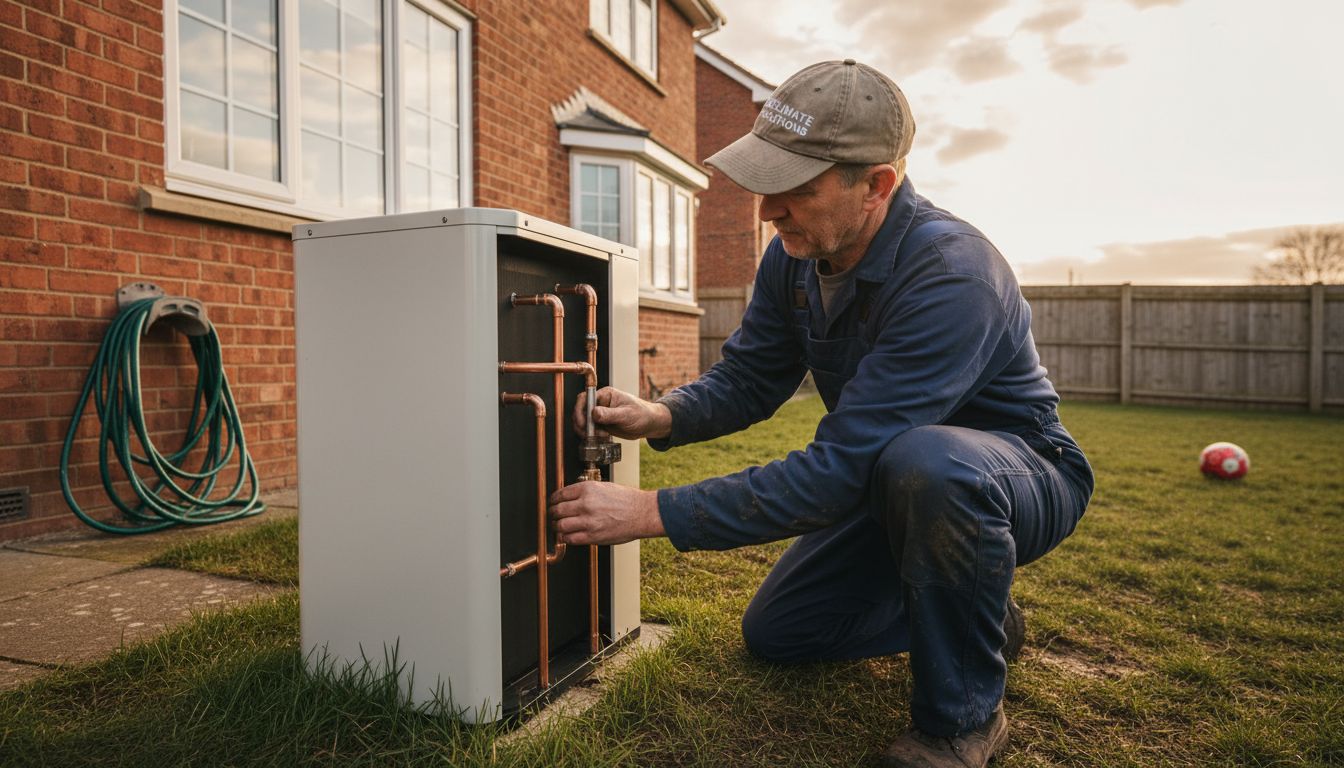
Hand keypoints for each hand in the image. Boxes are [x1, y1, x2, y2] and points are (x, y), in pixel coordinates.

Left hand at [549, 481, 664, 545]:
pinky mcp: (593, 536)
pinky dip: (566, 538)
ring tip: (558, 527)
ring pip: (561, 525)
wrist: (642, 513)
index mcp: (588, 489)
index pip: (560, 494)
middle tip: (552, 515)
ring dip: (557, 527)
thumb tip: (571, 497)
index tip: (552, 503)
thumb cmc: (627, 500)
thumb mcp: (604, 487)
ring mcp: (588, 521)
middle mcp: (586, 504)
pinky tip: (567, 536)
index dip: (553, 500)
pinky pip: (571, 539)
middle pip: (557, 510)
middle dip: (552, 514)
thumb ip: (586, 492)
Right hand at [573, 386, 672, 439]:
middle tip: (589, 434)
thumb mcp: (626, 415)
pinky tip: (602, 439)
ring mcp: (600, 414)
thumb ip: (610, 414)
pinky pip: (590, 430)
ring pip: (584, 422)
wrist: (649, 424)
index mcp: (606, 394)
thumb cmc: (642, 414)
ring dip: (587, 431)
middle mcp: (601, 403)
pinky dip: (592, 436)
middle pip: (581, 411)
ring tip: (600, 436)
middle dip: (582, 423)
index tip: (582, 423)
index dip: (580, 410)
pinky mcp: (602, 424)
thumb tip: (594, 413)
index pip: (585, 398)